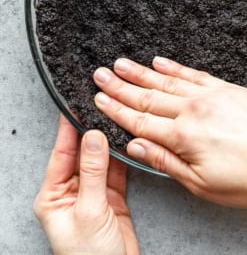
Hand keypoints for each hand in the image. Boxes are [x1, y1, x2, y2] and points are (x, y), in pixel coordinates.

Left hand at [34, 115, 139, 254]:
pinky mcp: (111, 197)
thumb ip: (93, 172)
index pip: (60, 154)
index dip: (68, 129)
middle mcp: (71, 191)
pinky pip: (114, 171)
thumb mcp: (89, 211)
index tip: (74, 106)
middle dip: (90, 132)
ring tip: (113, 118)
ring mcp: (92, 193)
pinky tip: (123, 141)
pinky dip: (120, 156)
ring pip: (99, 160)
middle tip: (99, 108)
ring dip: (106, 142)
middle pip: (81, 154)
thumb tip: (94, 138)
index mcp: (53, 195)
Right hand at [94, 57, 246, 214]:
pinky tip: (159, 61)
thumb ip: (165, 162)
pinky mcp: (226, 88)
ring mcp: (210, 95)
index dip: (116, 109)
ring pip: (166, 81)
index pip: (139, 121)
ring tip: (120, 64)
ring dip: (140, 72)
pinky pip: (193, 73)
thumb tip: (135, 147)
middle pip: (147, 97)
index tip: (99, 98)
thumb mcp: (202, 184)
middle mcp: (193, 110)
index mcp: (184, 137)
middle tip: (100, 74)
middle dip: (120, 86)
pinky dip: (173, 67)